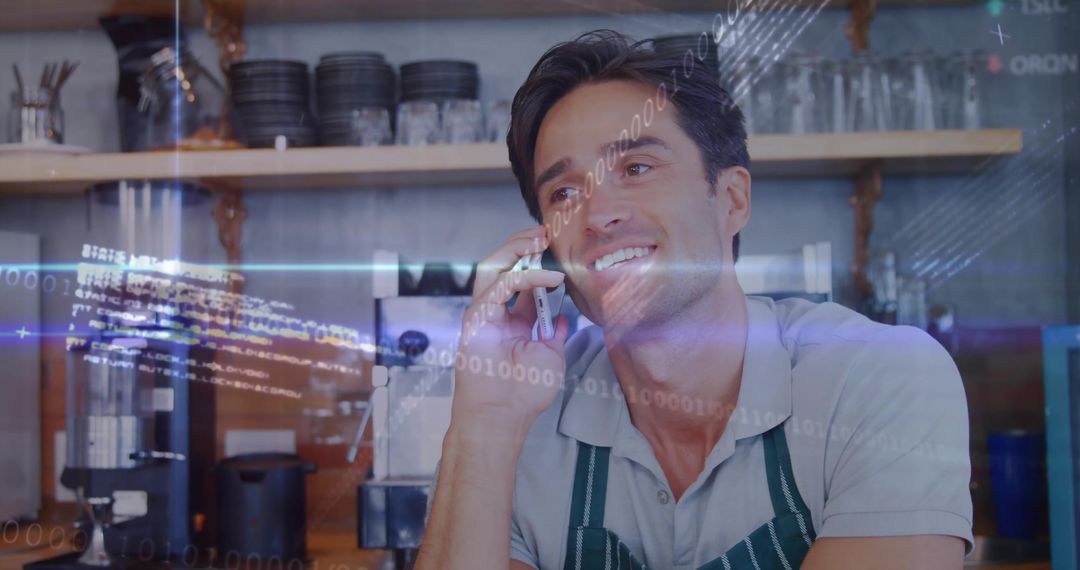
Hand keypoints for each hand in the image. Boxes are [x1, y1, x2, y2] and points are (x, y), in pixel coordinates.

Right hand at [453, 226, 569, 430]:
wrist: (503, 417)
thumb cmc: (525, 394)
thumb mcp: (552, 356)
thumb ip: (555, 332)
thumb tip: (565, 316)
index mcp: (513, 321)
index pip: (524, 281)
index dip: (540, 263)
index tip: (560, 251)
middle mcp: (497, 313)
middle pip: (504, 266)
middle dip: (523, 245)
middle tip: (546, 233)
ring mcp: (484, 313)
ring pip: (493, 267)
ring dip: (516, 249)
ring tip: (540, 240)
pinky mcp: (476, 318)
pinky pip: (499, 286)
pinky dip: (525, 277)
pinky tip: (549, 278)